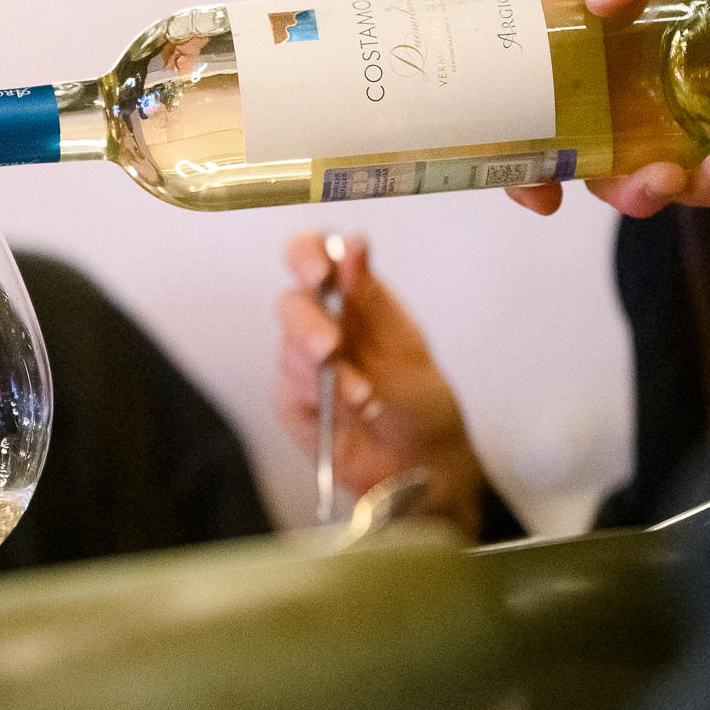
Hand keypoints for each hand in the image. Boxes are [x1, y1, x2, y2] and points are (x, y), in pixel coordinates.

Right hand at [274, 232, 484, 537]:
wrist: (420, 463)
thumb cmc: (419, 401)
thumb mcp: (404, 342)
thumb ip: (371, 296)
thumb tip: (353, 245)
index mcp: (351, 297)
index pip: (313, 256)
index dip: (305, 255)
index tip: (318, 269)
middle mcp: (322, 323)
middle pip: (291, 303)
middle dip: (308, 324)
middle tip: (330, 346)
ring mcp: (303, 362)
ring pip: (289, 348)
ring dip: (325, 370)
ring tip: (363, 395)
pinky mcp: (292, 397)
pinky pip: (289, 386)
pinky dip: (318, 395)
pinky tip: (347, 407)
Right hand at [504, 0, 709, 217]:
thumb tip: (606, 1)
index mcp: (578, 68)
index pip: (539, 138)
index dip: (529, 177)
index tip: (543, 196)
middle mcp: (624, 99)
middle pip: (611, 174)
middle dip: (632, 193)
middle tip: (655, 181)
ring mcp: (683, 105)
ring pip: (680, 174)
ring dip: (700, 185)